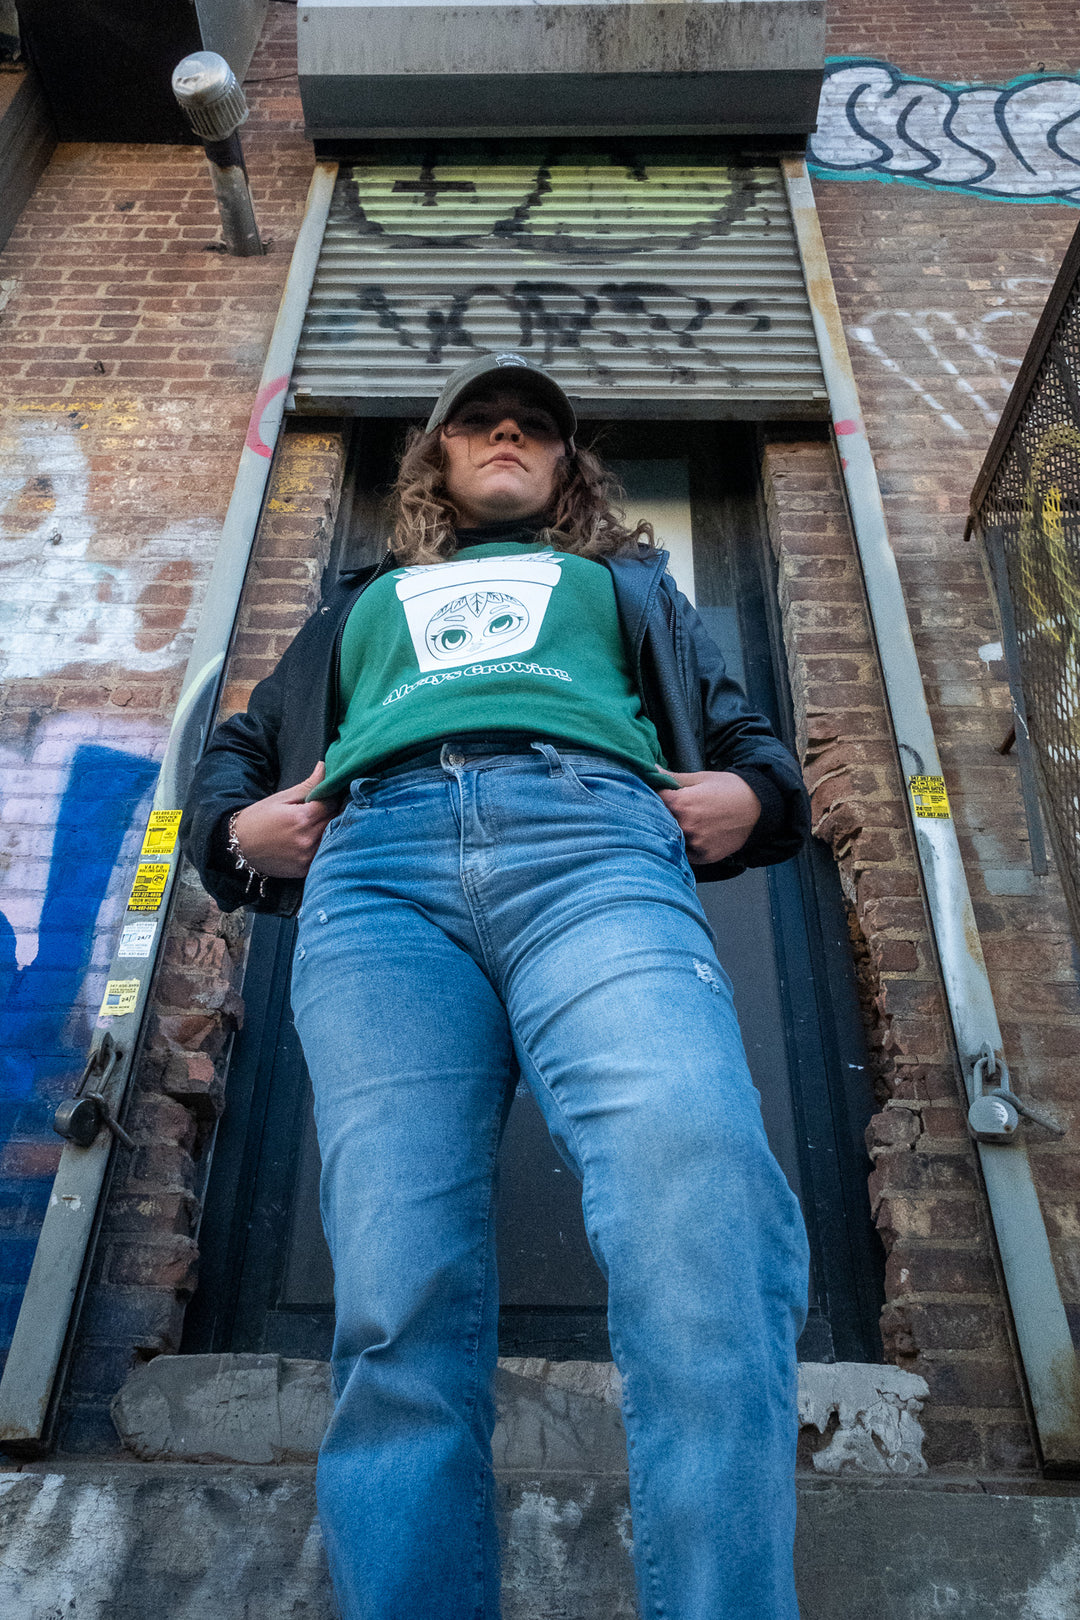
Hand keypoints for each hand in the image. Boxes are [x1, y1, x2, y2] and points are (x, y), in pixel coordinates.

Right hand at [230, 762, 339, 879]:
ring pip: (333, 838)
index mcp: (301, 818)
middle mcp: (307, 839)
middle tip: (326, 807)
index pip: (332, 804)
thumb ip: (308, 786)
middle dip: (334, 812)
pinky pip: (324, 854)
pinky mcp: (305, 869)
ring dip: (332, 829)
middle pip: (335, 821)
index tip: (330, 794)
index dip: (333, 797)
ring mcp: (307, 856)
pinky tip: (314, 839)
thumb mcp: (281, 798)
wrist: (238, 847)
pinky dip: (324, 846)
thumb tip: (326, 768)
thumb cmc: (258, 819)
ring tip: (320, 822)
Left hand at [657, 771, 761, 863]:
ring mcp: (695, 843)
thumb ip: (672, 778)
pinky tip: (695, 835)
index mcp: (681, 803)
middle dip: (661, 815)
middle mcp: (685, 826)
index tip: (657, 795)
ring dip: (673, 832)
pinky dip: (686, 846)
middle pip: (659, 823)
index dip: (653, 797)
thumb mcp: (701, 778)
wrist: (759, 808)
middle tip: (672, 810)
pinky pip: (685, 853)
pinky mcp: (704, 856)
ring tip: (687, 822)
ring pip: (672, 839)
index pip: (652, 801)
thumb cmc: (730, 789)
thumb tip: (651, 770)